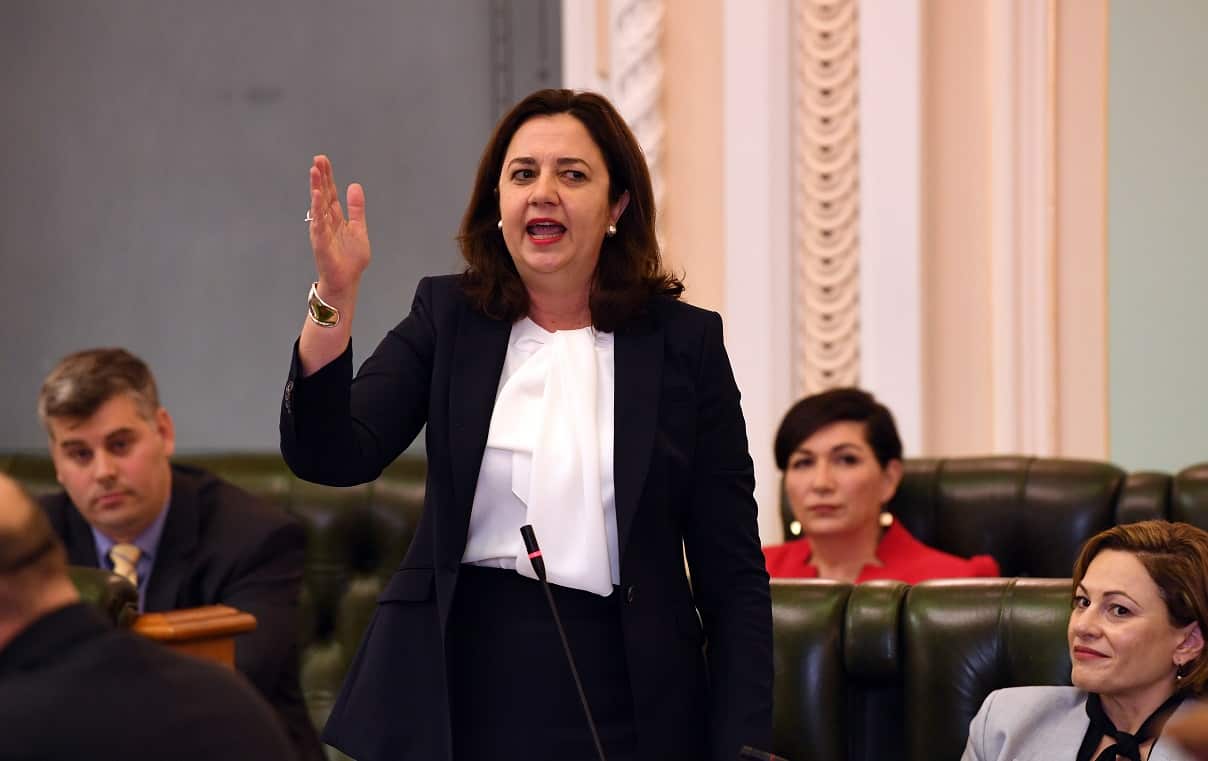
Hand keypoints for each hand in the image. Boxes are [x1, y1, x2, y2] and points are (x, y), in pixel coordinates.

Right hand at [308, 155, 369, 296]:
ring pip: (318, 206)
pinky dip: (317, 210)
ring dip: (316, 188)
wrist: (346, 280)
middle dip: (320, 177)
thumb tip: (354, 185)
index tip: (322, 160)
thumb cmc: (350, 258)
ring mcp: (321, 231)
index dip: (327, 176)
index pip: (330, 193)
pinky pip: (318, 223)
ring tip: (314, 172)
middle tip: (317, 159)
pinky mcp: (320, 242)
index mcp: (335, 217)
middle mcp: (325, 221)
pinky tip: (316, 197)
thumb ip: (356, 208)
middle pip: (322, 195)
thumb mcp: (358, 228)